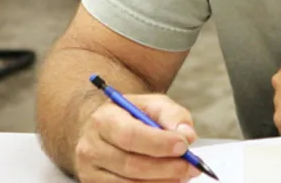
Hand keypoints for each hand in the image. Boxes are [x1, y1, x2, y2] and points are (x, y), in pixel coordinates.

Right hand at [75, 93, 200, 182]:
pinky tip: (167, 181)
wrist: (108, 132)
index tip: (183, 146)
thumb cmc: (132, 118)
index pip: (130, 135)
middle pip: (131, 165)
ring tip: (182, 175)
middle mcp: (91, 147)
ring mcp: (90, 172)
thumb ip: (172, 115)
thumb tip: (186, 135)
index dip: (159, 143)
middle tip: (191, 166)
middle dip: (166, 168)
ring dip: (163, 182)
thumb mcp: (153, 105)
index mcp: (103, 119)